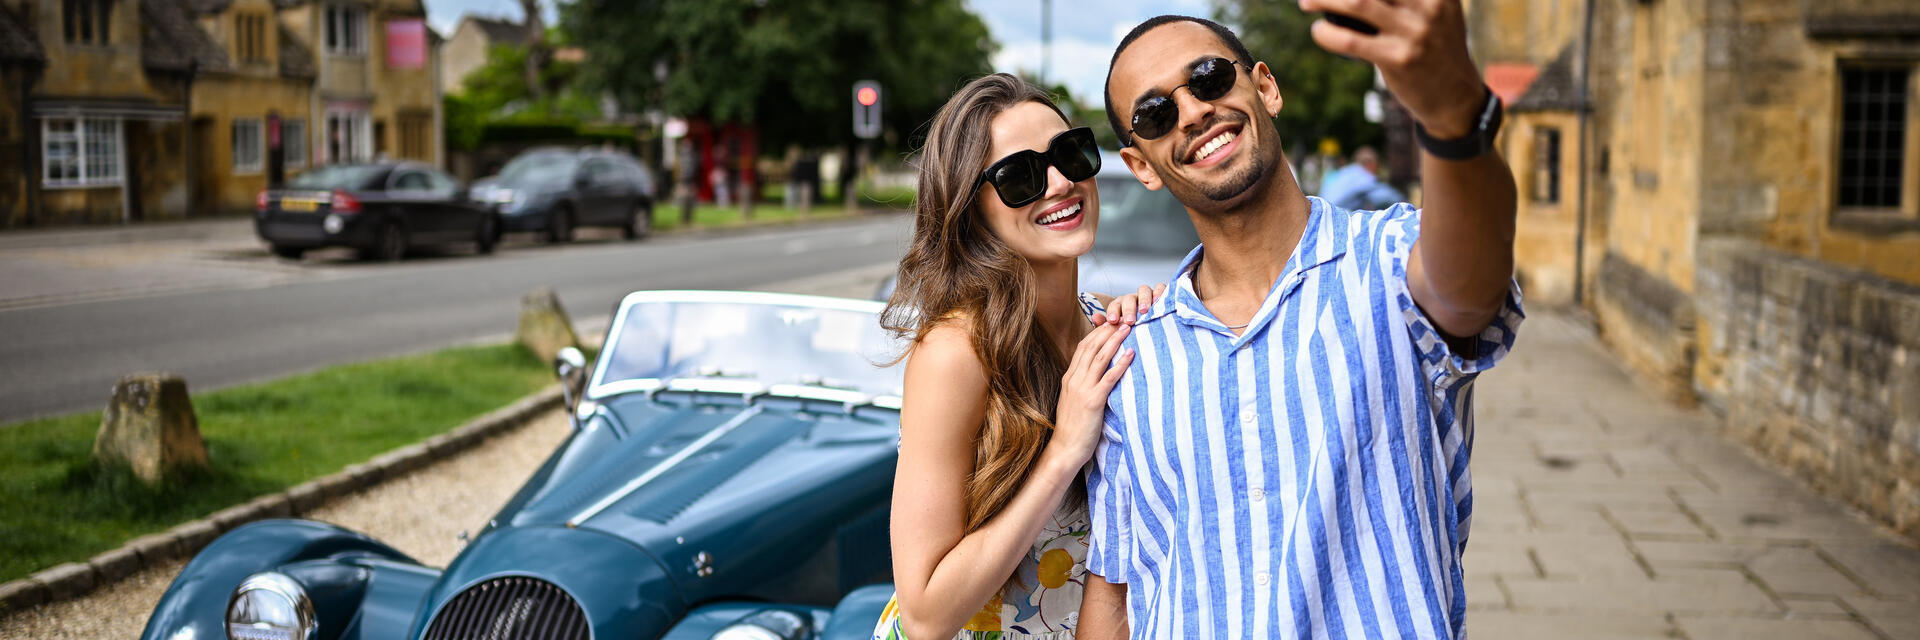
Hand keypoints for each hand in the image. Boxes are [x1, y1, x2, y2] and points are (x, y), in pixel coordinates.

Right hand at [1052, 322, 1133, 462]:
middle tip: (1122, 317)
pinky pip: (1109, 378)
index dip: (1097, 333)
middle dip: (1107, 330)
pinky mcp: (1093, 401)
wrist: (1065, 449)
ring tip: (1129, 328)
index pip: (1083, 348)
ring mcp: (1083, 389)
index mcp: (1069, 378)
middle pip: (1091, 347)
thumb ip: (1082, 385)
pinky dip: (1120, 364)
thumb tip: (1096, 376)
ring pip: (1100, 358)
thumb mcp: (1073, 401)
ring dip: (1115, 341)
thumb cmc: (1072, 428)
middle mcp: (1074, 380)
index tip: (1110, 322)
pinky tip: (1131, 354)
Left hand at [1089, 284, 1167, 325]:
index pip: (1115, 305)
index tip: (1113, 321)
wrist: (1153, 333)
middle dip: (1129, 309)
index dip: (1113, 312)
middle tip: (1130, 321)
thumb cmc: (1134, 330)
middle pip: (1129, 298)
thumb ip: (1106, 325)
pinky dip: (1159, 292)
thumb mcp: (1119, 329)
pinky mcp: (1160, 294)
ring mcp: (1147, 295)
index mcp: (1121, 306)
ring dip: (1144, 300)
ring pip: (1144, 290)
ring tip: (1144, 311)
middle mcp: (1134, 299)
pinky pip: (1160, 288)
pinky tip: (1159, 301)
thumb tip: (1095, 317)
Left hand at [1299, 0, 1484, 137]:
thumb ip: (1408, 0)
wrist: (1456, 97)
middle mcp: (1429, 6)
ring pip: (1357, 3)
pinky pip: (1351, 40)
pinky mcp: (1398, 58)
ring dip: (1324, 0)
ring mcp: (1414, 32)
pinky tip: (1318, 31)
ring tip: (1306, 3)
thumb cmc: (1437, 50)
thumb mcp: (1438, 13)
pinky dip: (1327, 34)